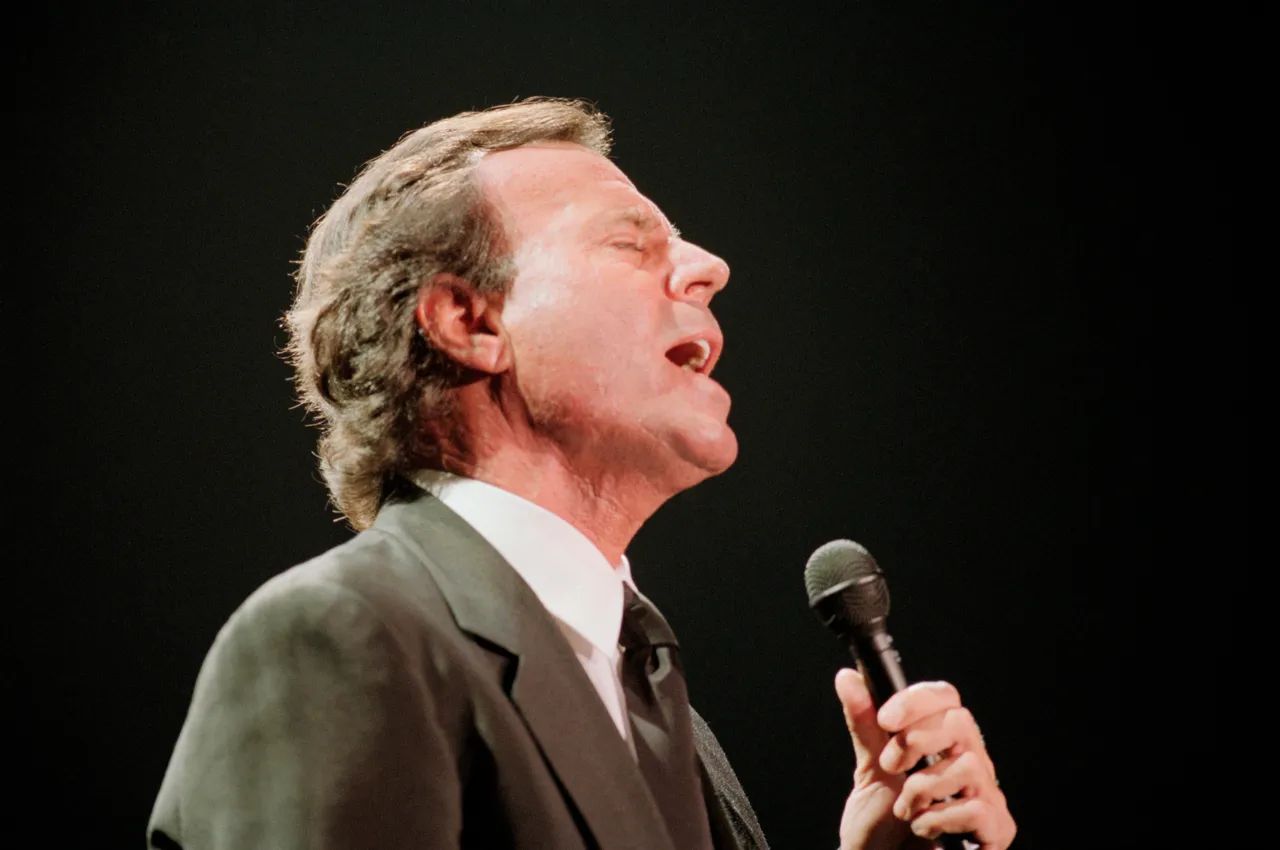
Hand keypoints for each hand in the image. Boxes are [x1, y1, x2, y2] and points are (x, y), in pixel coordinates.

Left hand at [835, 669, 1014, 849]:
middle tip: (890, 766)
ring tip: (904, 810)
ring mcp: (986, 793)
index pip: (946, 698)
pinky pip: (977, 809)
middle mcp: (969, 760)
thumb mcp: (868, 768)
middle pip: (960, 722)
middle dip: (916, 741)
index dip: (917, 701)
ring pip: (967, 766)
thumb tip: (847, 678)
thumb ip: (863, 723)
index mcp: (942, 740)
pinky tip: (923, 828)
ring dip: (921, 790)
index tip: (886, 719)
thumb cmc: (881, 821)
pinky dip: (939, 819)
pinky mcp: (996, 829)